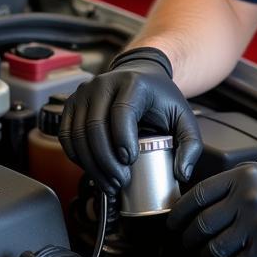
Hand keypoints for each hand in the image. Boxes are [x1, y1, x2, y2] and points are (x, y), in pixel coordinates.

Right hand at [59, 47, 201, 193]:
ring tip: (109, 182)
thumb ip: (190, 144)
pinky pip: (66, 135)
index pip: (121, 111)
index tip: (130, 161)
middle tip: (120, 181)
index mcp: (132, 83)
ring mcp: (84, 93)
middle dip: (106, 161)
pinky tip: (91, 169)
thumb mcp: (183, 116)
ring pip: (78, 134)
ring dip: (91, 164)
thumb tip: (181, 172)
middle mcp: (103, 84)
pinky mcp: (71, 104)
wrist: (140, 74)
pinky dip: (76, 156)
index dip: (123, 139)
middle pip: (95, 126)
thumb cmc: (159, 96)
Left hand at [167, 150, 256, 256]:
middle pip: (202, 224)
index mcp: (242, 176)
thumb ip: (247, 169)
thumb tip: (225, 182)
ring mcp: (255, 224)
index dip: (180, 212)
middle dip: (187, 238)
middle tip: (182, 245)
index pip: (197, 195)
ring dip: (204, 256)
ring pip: (215, 247)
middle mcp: (244, 198)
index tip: (174, 222)